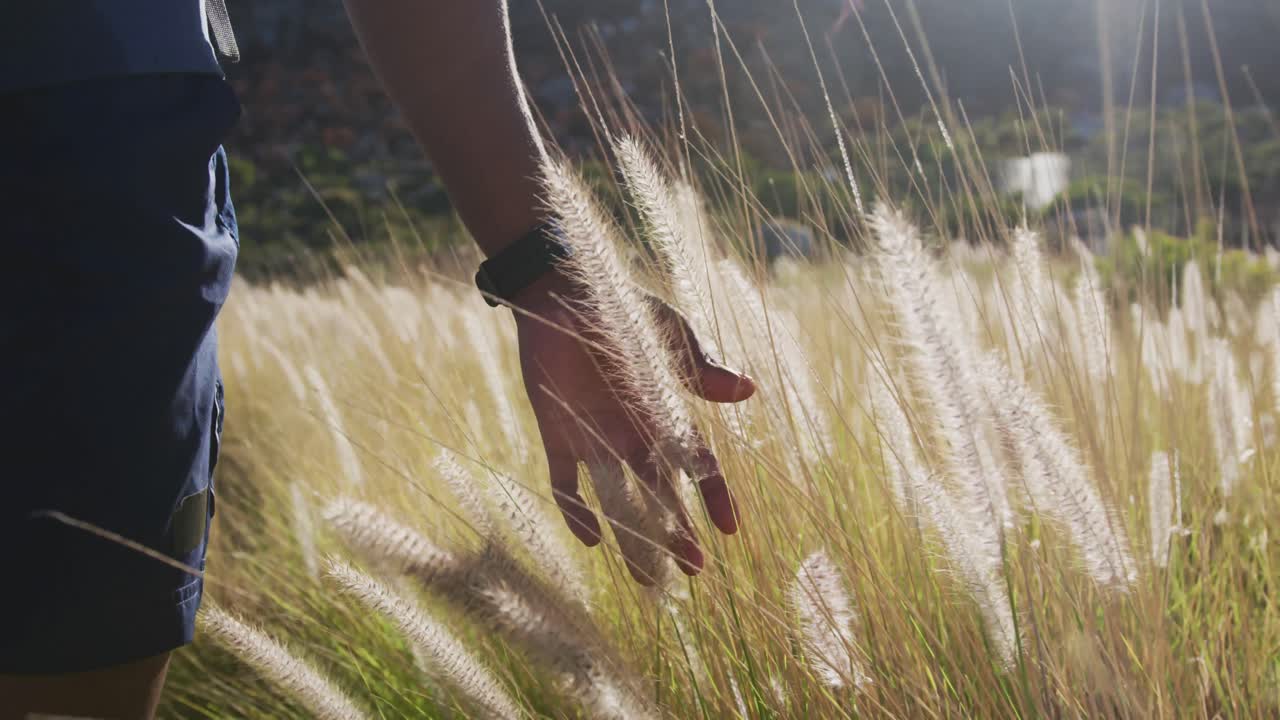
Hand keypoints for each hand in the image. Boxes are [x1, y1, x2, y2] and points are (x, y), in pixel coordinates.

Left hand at [511, 271, 754, 583]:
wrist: (559, 290)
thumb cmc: (619, 306)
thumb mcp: (666, 336)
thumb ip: (700, 370)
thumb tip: (750, 392)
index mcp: (664, 412)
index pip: (696, 464)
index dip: (714, 497)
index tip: (729, 531)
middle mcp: (632, 434)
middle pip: (659, 494)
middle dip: (677, 533)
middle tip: (692, 571)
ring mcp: (595, 438)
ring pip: (617, 500)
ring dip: (632, 536)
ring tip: (646, 578)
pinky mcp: (556, 434)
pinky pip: (565, 483)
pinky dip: (575, 510)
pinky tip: (591, 540)